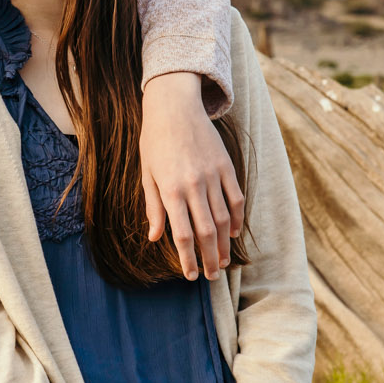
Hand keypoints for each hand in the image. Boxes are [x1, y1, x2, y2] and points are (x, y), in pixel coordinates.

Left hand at [140, 72, 244, 280]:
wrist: (174, 106)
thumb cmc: (154, 141)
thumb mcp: (147, 174)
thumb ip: (153, 207)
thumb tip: (155, 237)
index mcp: (171, 190)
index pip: (183, 234)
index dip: (188, 259)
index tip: (191, 275)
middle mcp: (194, 186)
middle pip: (206, 232)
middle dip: (209, 258)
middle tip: (212, 276)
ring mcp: (212, 175)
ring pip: (224, 218)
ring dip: (224, 243)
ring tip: (223, 261)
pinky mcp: (226, 166)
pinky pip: (236, 198)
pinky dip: (237, 218)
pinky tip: (233, 233)